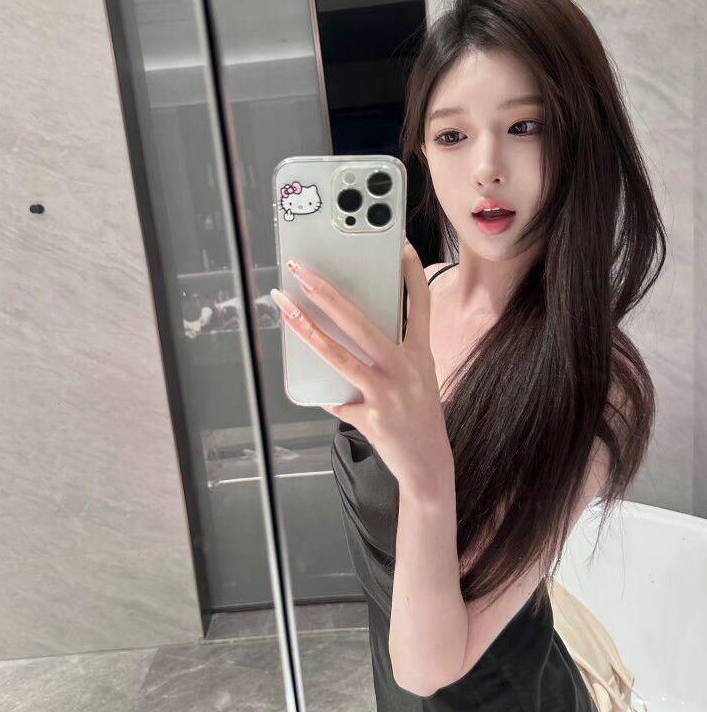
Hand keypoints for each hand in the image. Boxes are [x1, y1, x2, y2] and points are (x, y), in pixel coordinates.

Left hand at [270, 240, 453, 495]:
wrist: (428, 465)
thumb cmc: (417, 417)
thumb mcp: (415, 379)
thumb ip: (386, 357)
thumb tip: (343, 336)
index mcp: (420, 355)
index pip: (420, 304)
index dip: (411, 273)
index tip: (401, 245)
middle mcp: (406, 369)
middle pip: (361, 322)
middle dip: (327, 293)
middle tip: (301, 271)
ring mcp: (388, 393)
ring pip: (339, 355)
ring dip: (306, 329)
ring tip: (284, 308)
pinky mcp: (371, 417)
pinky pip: (336, 399)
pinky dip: (325, 395)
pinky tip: (315, 391)